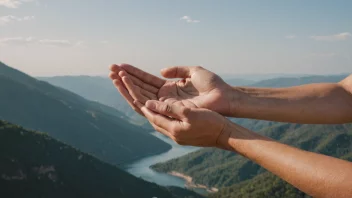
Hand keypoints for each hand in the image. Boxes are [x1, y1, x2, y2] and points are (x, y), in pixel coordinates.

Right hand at [109, 64, 233, 115]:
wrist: (224, 98)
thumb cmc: (212, 85)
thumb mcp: (193, 72)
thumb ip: (177, 70)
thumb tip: (161, 71)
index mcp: (170, 87)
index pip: (147, 79)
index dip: (133, 73)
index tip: (120, 66)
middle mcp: (165, 97)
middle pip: (140, 87)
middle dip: (125, 79)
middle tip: (110, 69)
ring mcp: (166, 104)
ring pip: (141, 95)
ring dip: (126, 86)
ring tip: (113, 75)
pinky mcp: (169, 110)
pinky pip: (149, 103)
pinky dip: (137, 94)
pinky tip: (126, 85)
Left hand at [134, 100, 229, 147]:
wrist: (225, 135)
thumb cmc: (210, 122)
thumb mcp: (190, 113)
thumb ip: (169, 108)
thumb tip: (149, 103)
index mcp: (172, 129)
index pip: (151, 115)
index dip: (141, 102)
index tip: (131, 91)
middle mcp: (172, 134)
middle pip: (151, 118)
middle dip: (140, 105)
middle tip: (131, 94)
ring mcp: (177, 135)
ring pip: (158, 120)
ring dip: (149, 109)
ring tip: (141, 101)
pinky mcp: (182, 134)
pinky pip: (166, 122)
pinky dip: (159, 113)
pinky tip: (158, 109)